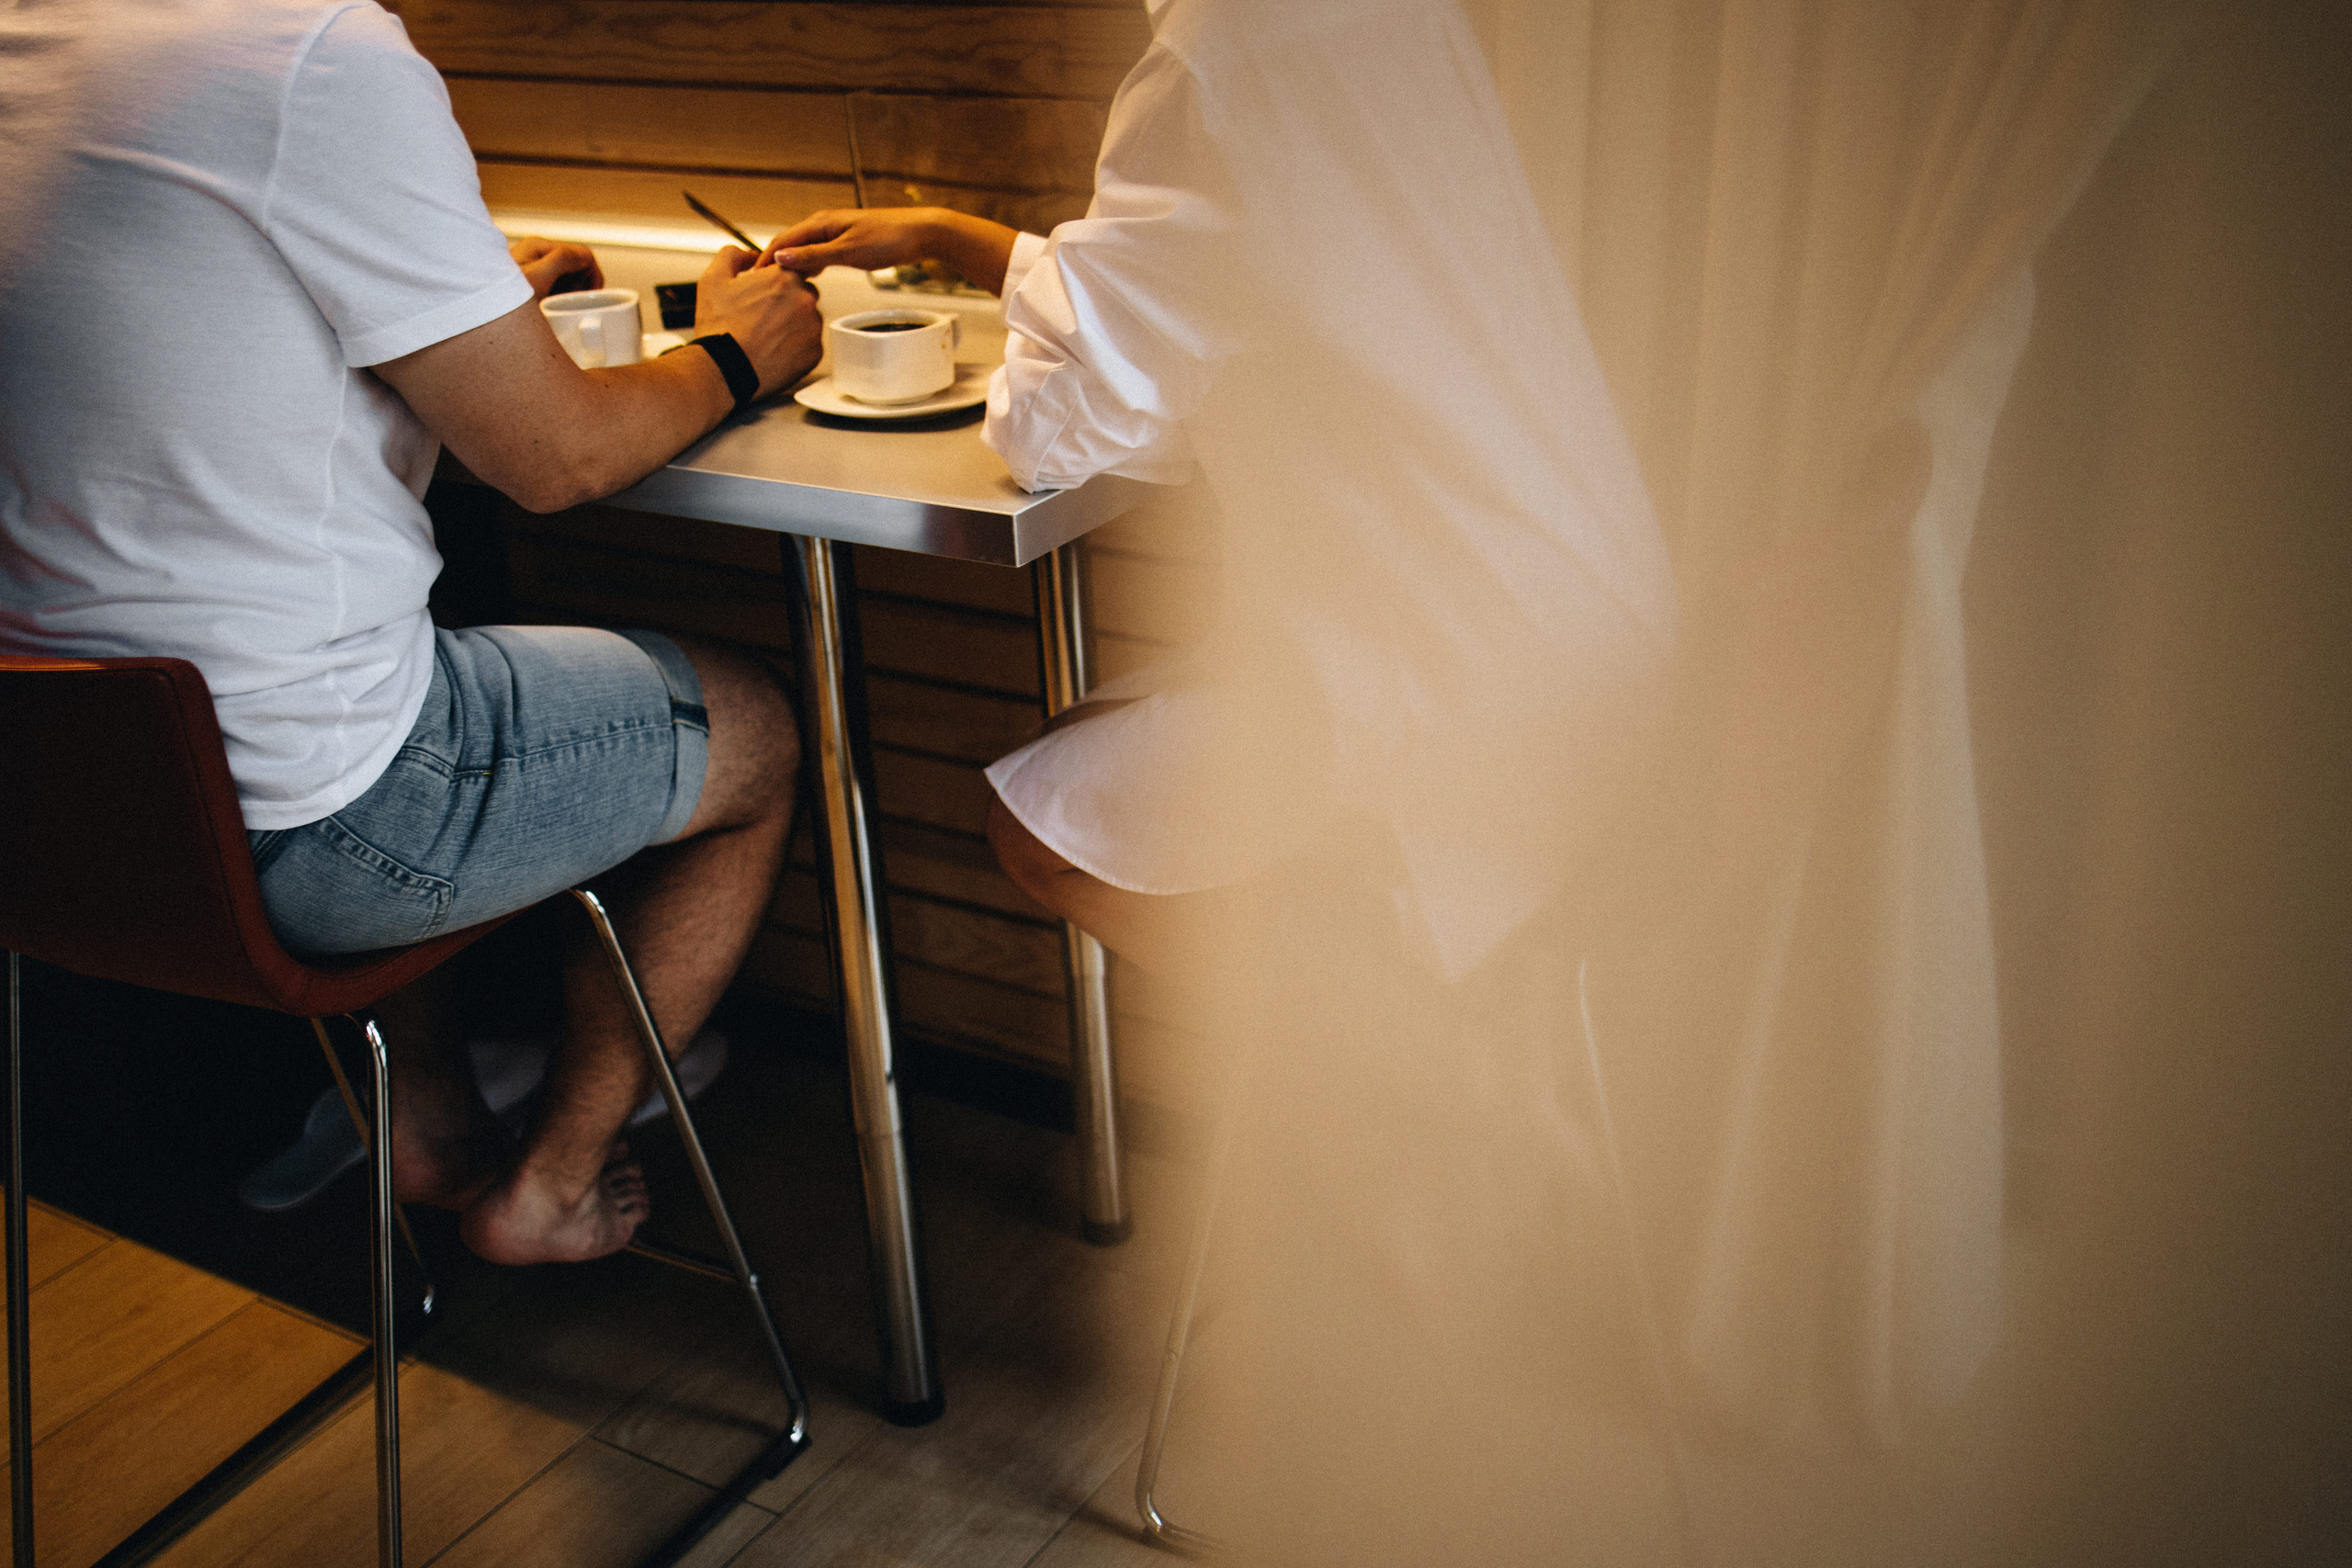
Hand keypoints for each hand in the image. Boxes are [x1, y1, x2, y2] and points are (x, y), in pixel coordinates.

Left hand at [507, 236, 600, 299]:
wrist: (477, 308)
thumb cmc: (500, 294)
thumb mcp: (536, 278)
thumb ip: (562, 260)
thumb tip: (584, 255)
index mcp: (540, 246)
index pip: (583, 254)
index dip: (593, 276)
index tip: (593, 297)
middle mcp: (538, 253)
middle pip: (577, 265)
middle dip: (584, 285)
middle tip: (577, 305)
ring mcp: (535, 266)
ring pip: (568, 276)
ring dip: (574, 292)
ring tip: (566, 308)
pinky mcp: (533, 279)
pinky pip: (557, 284)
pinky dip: (563, 296)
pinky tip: (556, 308)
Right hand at [694, 247, 822, 397]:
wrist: (723, 369)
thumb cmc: (719, 327)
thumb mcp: (714, 278)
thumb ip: (733, 255)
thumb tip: (749, 255)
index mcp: (784, 277)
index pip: (793, 268)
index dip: (777, 280)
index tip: (765, 292)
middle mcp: (805, 299)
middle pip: (803, 294)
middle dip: (786, 302)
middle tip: (761, 317)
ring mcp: (812, 327)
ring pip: (807, 320)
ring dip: (792, 324)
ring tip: (765, 336)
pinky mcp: (815, 353)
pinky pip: (809, 345)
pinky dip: (795, 347)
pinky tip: (773, 350)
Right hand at [767, 206, 1019, 295]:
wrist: (921, 234)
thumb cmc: (889, 239)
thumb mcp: (847, 251)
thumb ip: (814, 255)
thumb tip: (781, 258)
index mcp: (820, 223)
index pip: (782, 241)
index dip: (764, 260)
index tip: (750, 279)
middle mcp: (825, 224)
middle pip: (790, 244)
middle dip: (773, 263)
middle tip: (758, 286)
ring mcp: (836, 232)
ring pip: (804, 249)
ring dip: (791, 265)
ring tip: (777, 285)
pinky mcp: (847, 241)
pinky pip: (819, 253)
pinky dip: (809, 264)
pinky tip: (808, 278)